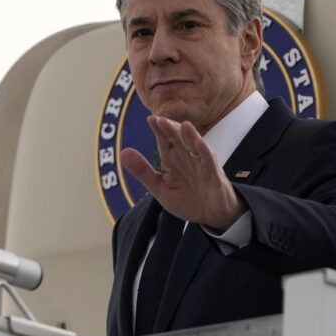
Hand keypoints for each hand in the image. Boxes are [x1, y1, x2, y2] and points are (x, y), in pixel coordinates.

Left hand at [119, 115, 245, 231]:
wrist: (211, 216)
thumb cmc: (187, 199)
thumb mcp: (159, 188)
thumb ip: (143, 171)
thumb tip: (122, 152)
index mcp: (172, 159)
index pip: (164, 140)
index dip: (158, 130)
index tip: (150, 119)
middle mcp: (187, 158)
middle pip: (178, 139)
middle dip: (170, 129)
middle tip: (161, 120)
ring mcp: (201, 165)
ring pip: (195, 146)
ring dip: (190, 136)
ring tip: (184, 125)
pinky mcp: (214, 175)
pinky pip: (209, 162)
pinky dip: (205, 153)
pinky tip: (200, 144)